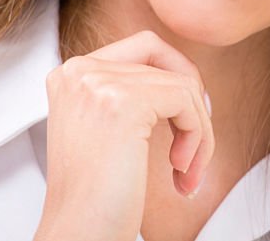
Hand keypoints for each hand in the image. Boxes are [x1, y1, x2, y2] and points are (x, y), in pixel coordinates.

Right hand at [33, 30, 214, 240]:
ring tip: (186, 171)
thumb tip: (186, 72)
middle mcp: (79, 71)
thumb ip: (131, 91)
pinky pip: (187, 101)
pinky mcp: (123, 102)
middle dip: (191, 101)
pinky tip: (181, 171)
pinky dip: (198, 137)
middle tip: (192, 144)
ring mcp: (98, 83)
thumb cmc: (98, 194)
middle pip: (166, 60)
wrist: (79, 234)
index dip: (177, 79)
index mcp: (71, 74)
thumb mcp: (109, 127)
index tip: (185, 122)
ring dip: (198, 132)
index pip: (146, 46)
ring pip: (183, 84)